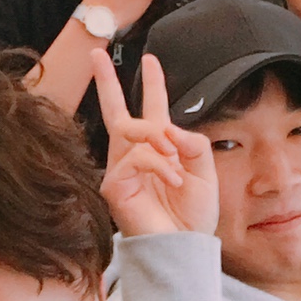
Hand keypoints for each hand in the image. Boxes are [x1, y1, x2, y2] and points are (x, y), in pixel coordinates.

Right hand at [94, 50, 218, 236]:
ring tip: (174, 163)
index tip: (150, 59)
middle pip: (116, 110)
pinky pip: (135, 157)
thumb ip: (191, 143)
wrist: (184, 247)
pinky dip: (159, 166)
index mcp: (158, 148)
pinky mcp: (114, 184)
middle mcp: (135, 154)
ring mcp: (121, 168)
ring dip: (158, 140)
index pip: (152, 109)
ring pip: (132, 129)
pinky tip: (172, 181)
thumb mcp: (204, 171)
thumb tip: (167, 129)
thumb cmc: (193, 215)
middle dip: (106, 80)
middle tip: (96, 53)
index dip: (152, 83)